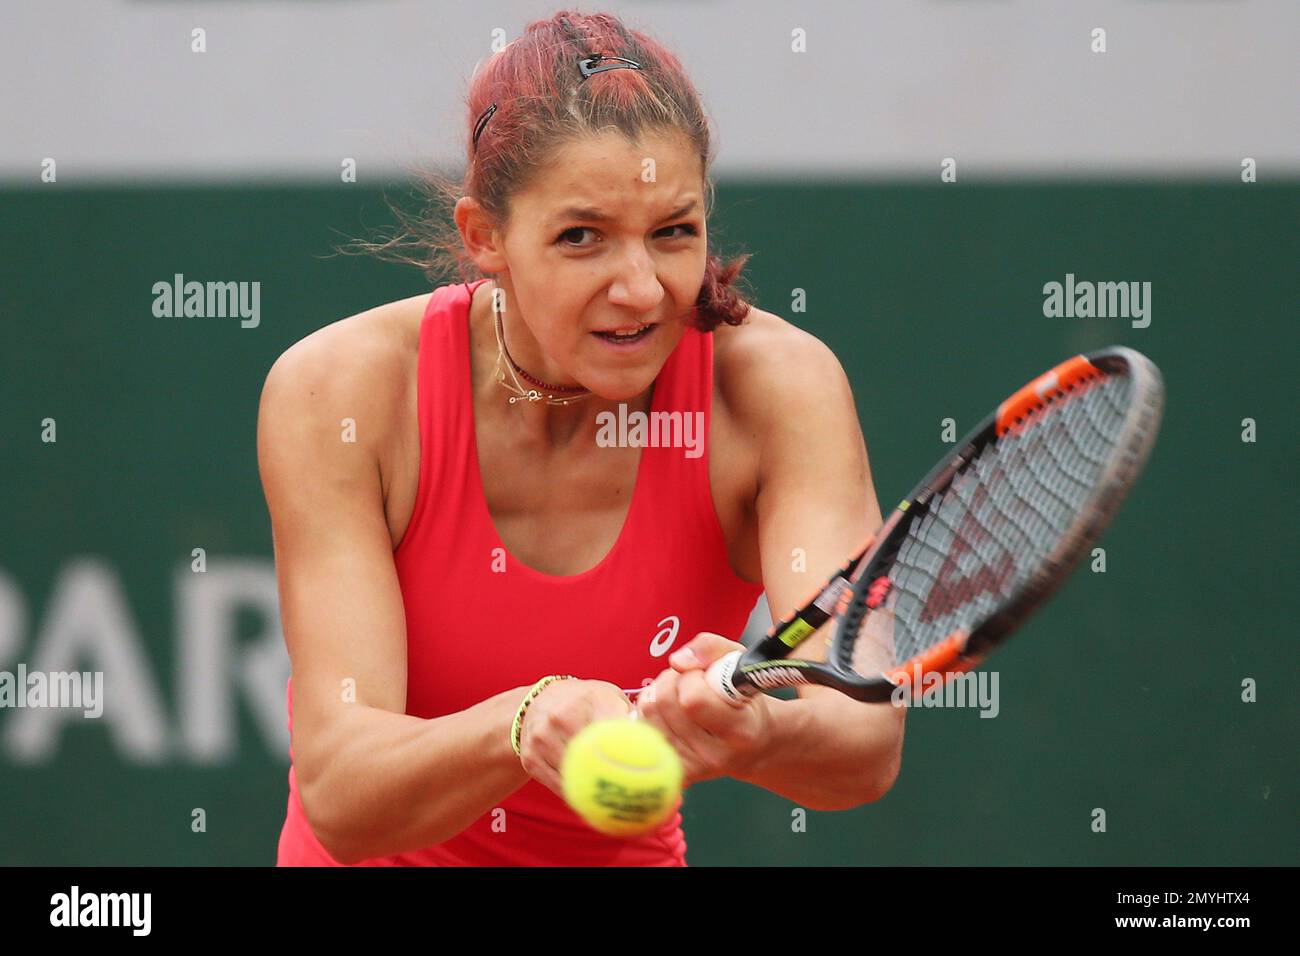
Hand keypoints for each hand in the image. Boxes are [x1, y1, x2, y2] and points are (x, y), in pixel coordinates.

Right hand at [516, 678, 632, 798]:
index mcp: (592, 698)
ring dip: (592, 789)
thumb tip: (655, 745)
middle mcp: (563, 715)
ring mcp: (543, 736)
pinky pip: (557, 784)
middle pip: (593, 757)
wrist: (539, 702)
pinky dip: (574, 793)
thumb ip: (631, 716)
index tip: (644, 770)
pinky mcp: (531, 756)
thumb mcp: (609, 698)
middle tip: (631, 795)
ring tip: (610, 799)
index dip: (630, 751)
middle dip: (612, 776)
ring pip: (574, 775)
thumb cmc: (585, 703)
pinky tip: (587, 797)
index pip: (615, 729)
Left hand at [636, 633, 771, 786]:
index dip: (692, 678)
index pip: (693, 700)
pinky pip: (640, 730)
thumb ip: (711, 648)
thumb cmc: (745, 699)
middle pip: (664, 703)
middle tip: (689, 683)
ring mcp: (691, 767)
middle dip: (672, 681)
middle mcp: (715, 755)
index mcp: (739, 730)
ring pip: (648, 712)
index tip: (704, 676)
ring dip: (658, 694)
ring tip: (680, 697)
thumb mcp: (740, 663)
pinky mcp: (673, 772)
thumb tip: (677, 661)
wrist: (753, 746)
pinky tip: (667, 715)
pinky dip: (648, 714)